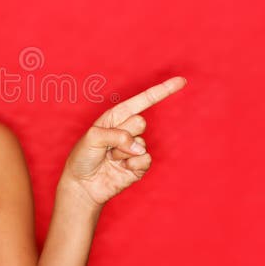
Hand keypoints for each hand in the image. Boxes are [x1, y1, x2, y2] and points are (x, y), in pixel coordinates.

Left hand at [61, 76, 187, 206]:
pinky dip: (132, 165)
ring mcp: (135, 148)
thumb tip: (139, 147)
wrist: (82, 184)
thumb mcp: (92, 137)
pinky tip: (120, 169)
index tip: (181, 81)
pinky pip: (146, 159)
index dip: (162, 91)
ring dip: (122, 153)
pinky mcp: (140, 166)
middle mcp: (128, 130)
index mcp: (116, 116)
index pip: (142, 101)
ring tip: (110, 159)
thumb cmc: (83, 157)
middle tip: (107, 146)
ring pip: (141, 143)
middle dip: (123, 135)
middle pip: (140, 122)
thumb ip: (116, 135)